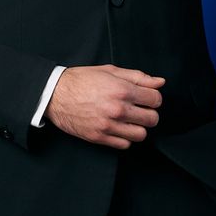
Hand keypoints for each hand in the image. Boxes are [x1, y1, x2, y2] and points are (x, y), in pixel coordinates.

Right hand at [48, 65, 162, 148]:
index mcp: (122, 90)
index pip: (155, 99)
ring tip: (130, 121)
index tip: (147, 98)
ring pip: (141, 135)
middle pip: (152, 119)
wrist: (55, 94)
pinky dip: (125, 138)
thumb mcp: (110, 71)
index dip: (154, 98)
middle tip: (139, 110)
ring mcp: (108, 125)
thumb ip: (137, 77)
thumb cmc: (81, 80)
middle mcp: (117, 109)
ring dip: (138, 128)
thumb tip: (160, 82)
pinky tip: (118, 128)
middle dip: (149, 113)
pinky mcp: (99, 137)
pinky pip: (124, 145)